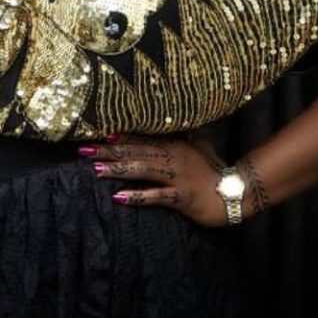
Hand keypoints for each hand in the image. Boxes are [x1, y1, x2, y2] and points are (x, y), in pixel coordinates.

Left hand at [79, 132, 230, 227]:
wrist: (235, 192)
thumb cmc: (213, 169)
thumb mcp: (199, 145)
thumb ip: (183, 133)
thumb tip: (172, 119)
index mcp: (174, 145)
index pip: (141, 138)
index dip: (118, 136)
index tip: (96, 132)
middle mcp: (172, 157)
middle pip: (135, 152)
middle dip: (108, 150)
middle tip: (83, 148)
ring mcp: (177, 177)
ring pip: (142, 170)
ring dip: (117, 169)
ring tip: (95, 168)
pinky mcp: (182, 197)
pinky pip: (157, 196)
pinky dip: (138, 196)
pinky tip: (119, 197)